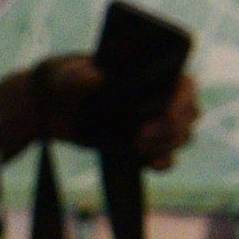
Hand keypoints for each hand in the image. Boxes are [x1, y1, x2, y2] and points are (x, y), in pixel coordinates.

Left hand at [0, 54, 202, 165]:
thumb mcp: (64, 75)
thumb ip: (76, 75)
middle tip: (142, 134)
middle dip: (173, 127)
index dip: (183, 99)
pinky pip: (164, 156)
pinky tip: (152, 164)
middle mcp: (160, 98)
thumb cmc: (64, 79)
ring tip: (138, 146)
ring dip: (168, 144)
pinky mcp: (141, 144)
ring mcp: (153, 123)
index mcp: (152, 74)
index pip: (185, 85)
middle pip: (189, 114)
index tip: (167, 111)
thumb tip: (96, 78)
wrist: (50, 107)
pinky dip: (164, 161)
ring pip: (181, 136)